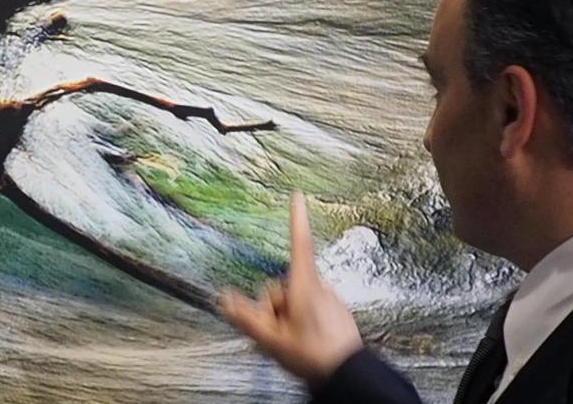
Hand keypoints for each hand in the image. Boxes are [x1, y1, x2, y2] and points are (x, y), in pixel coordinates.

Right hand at [217, 190, 363, 389]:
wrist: (348, 376)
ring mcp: (330, 301)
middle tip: (276, 334)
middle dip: (274, 306)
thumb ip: (245, 317)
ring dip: (287, 318)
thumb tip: (223, 298)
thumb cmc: (313, 356)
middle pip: (283, 285)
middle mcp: (320, 288)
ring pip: (295, 301)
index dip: (296, 218)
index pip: (299, 244)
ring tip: (291, 343)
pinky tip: (305, 344)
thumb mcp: (272, 339)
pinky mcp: (336, 314)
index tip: (297, 195)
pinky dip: (301, 323)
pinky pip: (310, 310)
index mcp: (304, 286)